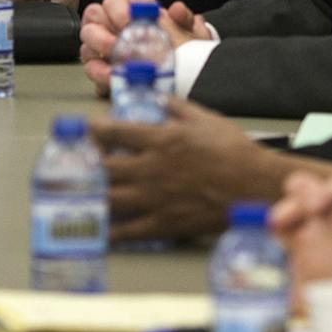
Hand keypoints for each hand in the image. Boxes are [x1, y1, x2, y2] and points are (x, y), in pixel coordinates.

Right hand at [80, 0, 203, 94]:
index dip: (131, 0)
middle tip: (128, 33)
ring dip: (101, 42)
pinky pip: (89, 64)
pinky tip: (113, 75)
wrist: (177, 79)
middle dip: (113, 19)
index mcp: (137, 8)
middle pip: (100, 8)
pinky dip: (99, 70)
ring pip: (88, 32)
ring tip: (118, 55)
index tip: (140, 13)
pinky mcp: (98, 66)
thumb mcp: (191, 38)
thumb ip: (186, 21)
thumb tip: (177, 9)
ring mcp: (103, 42)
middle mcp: (115, 21)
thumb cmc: (180, 53)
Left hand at [96, 98, 325, 240]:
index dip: (94, 130)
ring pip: (108, 198)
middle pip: (103, 167)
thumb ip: (178, 108)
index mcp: (161, 140)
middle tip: (76, 164)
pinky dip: (109, 232)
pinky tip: (97, 231)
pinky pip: (128, 231)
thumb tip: (160, 99)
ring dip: (88, 197)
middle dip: (84, 164)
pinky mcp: (163, 223)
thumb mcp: (207, 119)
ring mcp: (154, 198)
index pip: (114, 132)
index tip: (87, 129)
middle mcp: (151, 169)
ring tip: (77, 195)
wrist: (254, 187)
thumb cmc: (234, 151)